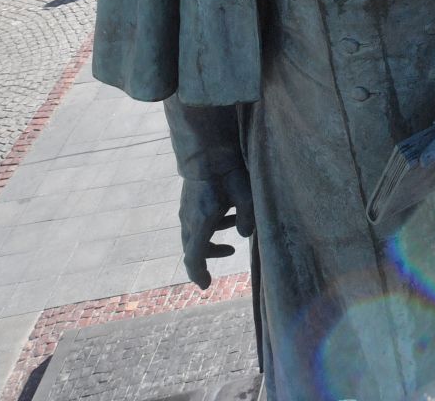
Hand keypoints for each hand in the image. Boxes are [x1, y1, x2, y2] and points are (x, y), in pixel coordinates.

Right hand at [179, 167, 253, 289]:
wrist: (207, 149)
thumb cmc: (227, 172)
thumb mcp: (245, 196)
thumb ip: (248, 218)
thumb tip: (245, 235)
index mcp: (200, 222)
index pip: (194, 258)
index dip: (199, 274)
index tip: (206, 285)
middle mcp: (189, 219)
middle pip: (194, 248)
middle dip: (208, 256)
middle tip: (224, 259)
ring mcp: (186, 209)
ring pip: (196, 234)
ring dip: (213, 238)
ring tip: (235, 234)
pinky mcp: (189, 200)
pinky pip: (197, 221)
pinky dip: (211, 225)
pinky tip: (230, 214)